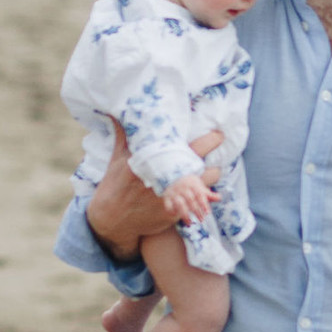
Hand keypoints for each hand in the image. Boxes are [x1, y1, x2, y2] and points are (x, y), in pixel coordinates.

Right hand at [87, 127, 226, 260]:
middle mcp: (166, 180)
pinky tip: (213, 194)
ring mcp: (171, 199)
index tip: (219, 134)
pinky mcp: (173, 214)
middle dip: (214, 155)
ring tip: (213, 169)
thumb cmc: (115, 184)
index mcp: (155, 163)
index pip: (188, 148)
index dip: (209, 140)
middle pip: (202, 166)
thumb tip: (115, 112)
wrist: (111, 219)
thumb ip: (123, 135)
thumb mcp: (118, 158)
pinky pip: (198, 205)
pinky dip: (207, 198)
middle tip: (220, 143)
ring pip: (204, 185)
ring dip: (211, 176)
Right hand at [161, 171, 213, 223]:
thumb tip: (219, 198)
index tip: (207, 213)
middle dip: (196, 211)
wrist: (174, 176)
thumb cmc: (190, 185)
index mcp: (192, 184)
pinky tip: (174, 216)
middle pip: (190, 200)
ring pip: (179, 204)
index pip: (199, 195)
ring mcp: (174, 192)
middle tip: (202, 220)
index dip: (204, 204)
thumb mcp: (200, 187)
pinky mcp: (166, 197)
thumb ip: (209, 194)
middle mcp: (183, 188)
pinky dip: (170, 210)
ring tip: (190, 223)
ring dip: (185, 214)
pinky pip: (167, 204)